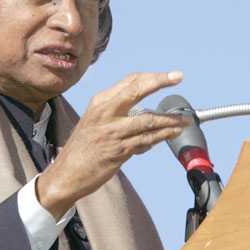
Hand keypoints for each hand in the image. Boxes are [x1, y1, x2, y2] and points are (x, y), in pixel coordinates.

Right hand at [36, 71, 187, 218]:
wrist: (65, 174)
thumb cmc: (82, 148)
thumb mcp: (94, 121)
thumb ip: (117, 113)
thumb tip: (145, 111)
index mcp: (100, 102)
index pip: (130, 82)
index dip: (153, 77)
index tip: (171, 76)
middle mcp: (105, 113)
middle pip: (137, 90)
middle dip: (160, 82)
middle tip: (178, 77)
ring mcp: (112, 132)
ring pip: (148, 120)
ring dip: (170, 120)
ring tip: (185, 120)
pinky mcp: (118, 151)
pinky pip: (146, 141)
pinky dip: (161, 136)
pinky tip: (171, 134)